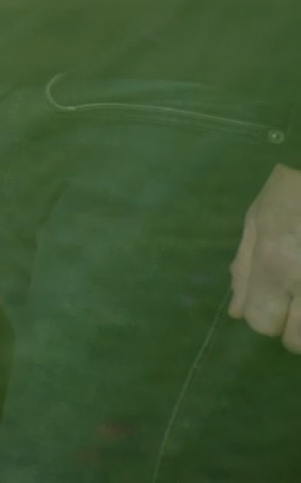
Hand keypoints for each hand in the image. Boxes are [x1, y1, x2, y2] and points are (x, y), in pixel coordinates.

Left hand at [230, 165, 300, 346]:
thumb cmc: (292, 189)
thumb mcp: (257, 220)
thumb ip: (245, 269)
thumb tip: (236, 312)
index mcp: (277, 264)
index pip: (261, 323)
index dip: (264, 316)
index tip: (272, 301)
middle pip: (297, 341)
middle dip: (293, 328)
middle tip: (296, 303)